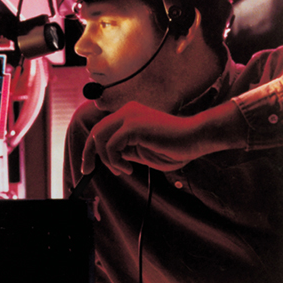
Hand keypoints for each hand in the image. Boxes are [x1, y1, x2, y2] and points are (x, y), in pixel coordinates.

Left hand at [81, 100, 246, 174]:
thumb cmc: (173, 148)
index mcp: (129, 115)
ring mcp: (130, 115)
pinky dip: (115, 160)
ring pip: (100, 138)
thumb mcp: (142, 152)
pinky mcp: (133, 125)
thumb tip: (109, 157)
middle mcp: (127, 111)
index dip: (91, 149)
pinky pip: (111, 145)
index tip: (89, 166)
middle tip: (88, 171)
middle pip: (95, 131)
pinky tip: (129, 168)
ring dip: (107, 159)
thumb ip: (125, 151)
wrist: (195, 139)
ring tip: (123, 170)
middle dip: (88, 153)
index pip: (101, 130)